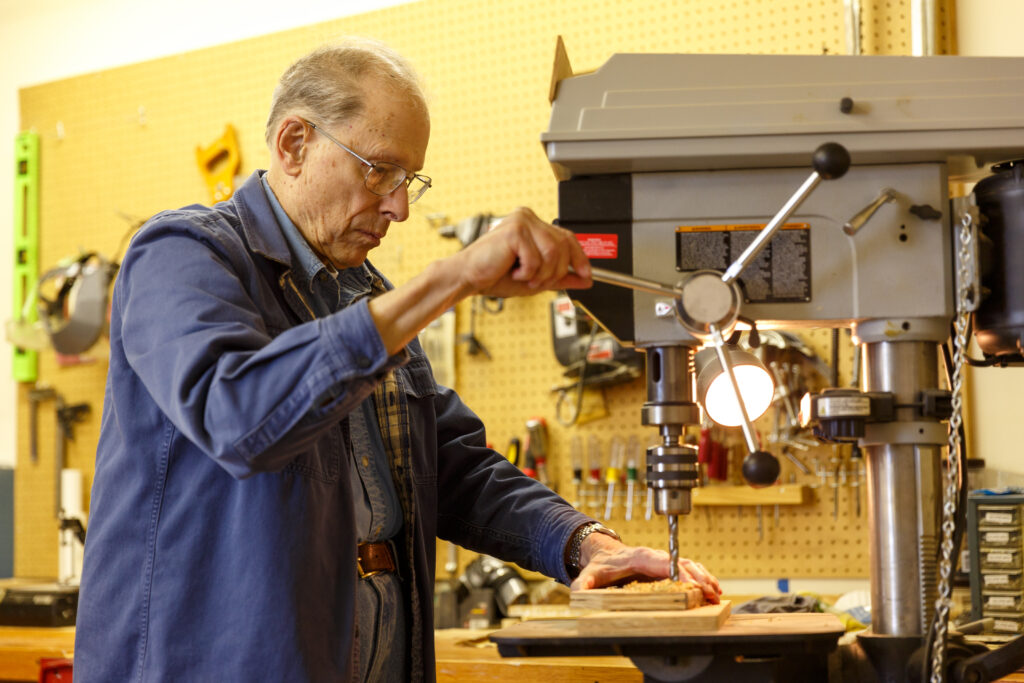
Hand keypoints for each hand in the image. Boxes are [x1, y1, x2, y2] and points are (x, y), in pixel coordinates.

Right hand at [451, 207, 591, 297]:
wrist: (469, 278)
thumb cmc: (495, 275)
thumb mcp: (536, 278)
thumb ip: (561, 277)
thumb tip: (586, 279)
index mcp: (533, 224)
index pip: (567, 237)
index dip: (580, 258)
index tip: (587, 275)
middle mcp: (528, 218)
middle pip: (563, 246)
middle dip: (556, 272)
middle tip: (538, 281)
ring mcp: (521, 222)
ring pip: (553, 254)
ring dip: (541, 274)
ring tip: (524, 277)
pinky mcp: (515, 231)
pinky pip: (536, 259)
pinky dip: (527, 273)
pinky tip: (513, 271)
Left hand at [570, 533, 720, 603]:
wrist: (604, 554)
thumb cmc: (600, 566)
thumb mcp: (589, 575)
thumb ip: (583, 584)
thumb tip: (579, 592)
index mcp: (638, 556)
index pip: (660, 561)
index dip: (676, 570)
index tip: (688, 582)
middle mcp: (654, 556)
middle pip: (680, 562)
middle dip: (696, 576)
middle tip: (709, 592)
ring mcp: (662, 560)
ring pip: (688, 564)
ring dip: (703, 577)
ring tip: (716, 592)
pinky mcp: (667, 566)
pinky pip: (689, 567)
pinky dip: (702, 576)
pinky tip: (713, 587)